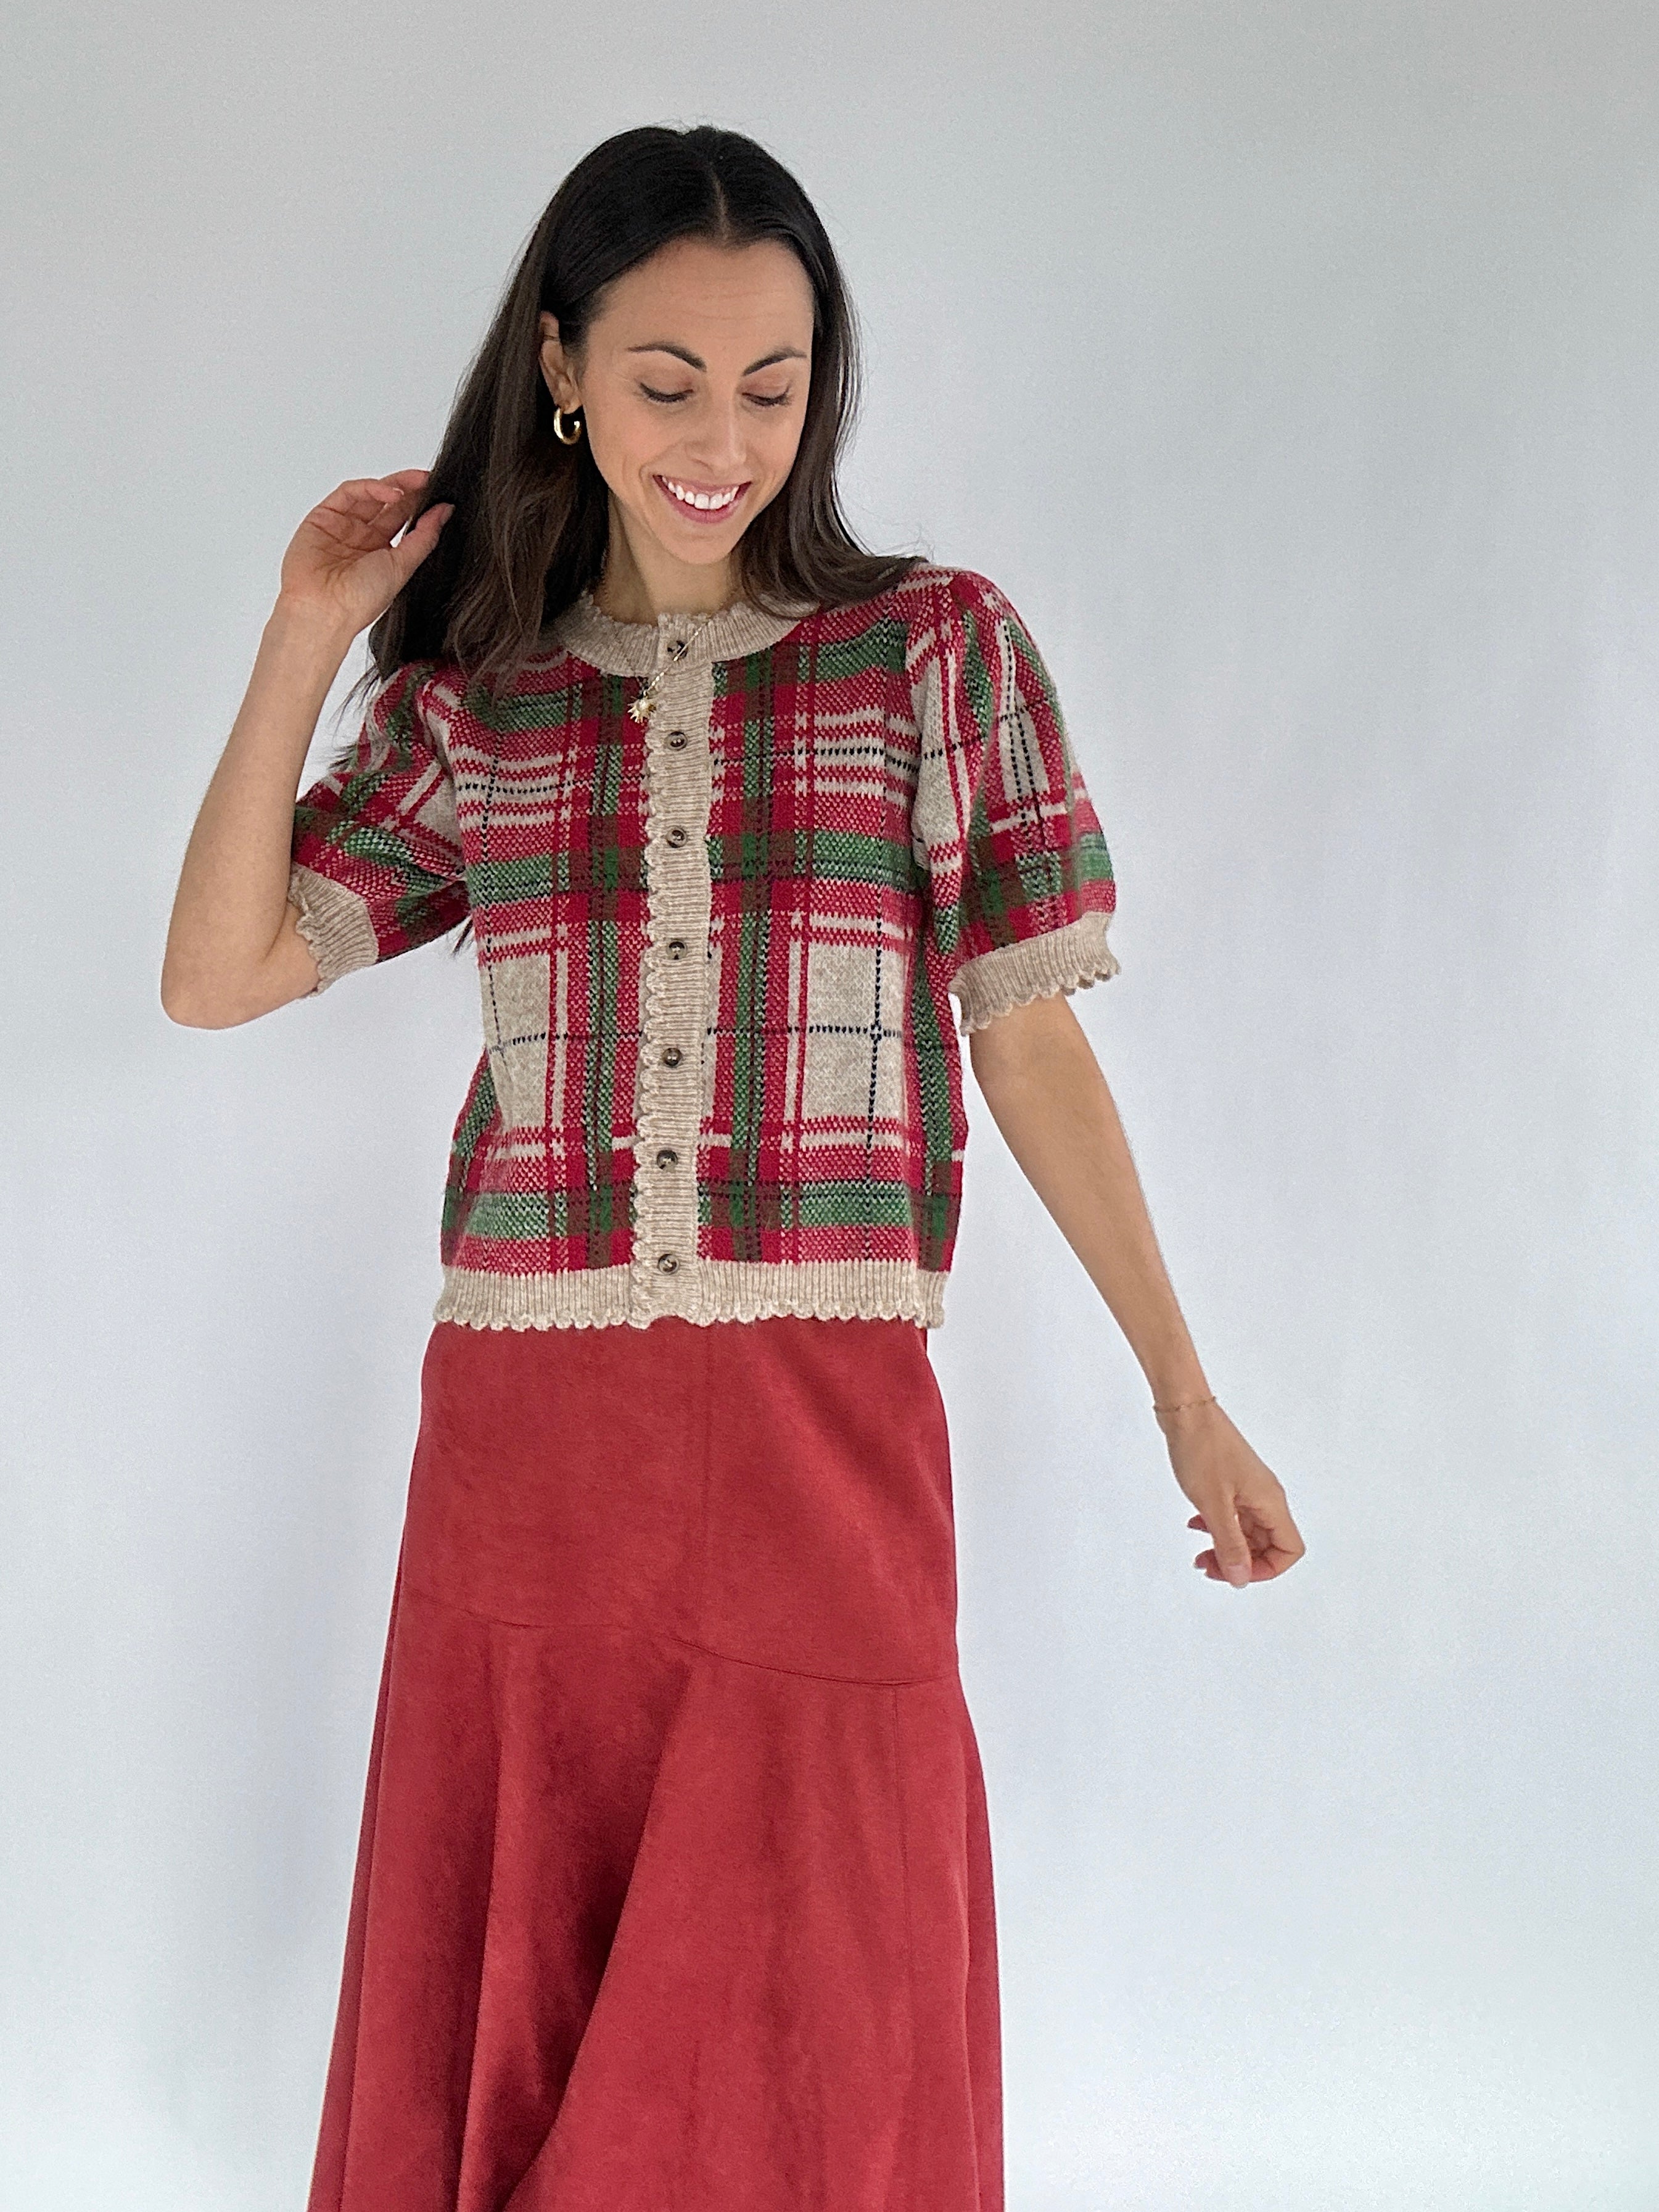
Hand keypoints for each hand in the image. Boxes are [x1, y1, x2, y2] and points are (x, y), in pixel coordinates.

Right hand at [274, 470, 453, 640]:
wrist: (324, 610)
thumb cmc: (359, 600)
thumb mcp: (403, 567)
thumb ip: (424, 537)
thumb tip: (445, 511)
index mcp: (382, 554)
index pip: (404, 520)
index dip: (421, 505)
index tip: (441, 493)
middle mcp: (362, 539)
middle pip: (388, 504)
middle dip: (410, 490)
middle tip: (429, 480)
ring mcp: (342, 526)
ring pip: (370, 494)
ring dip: (394, 485)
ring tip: (416, 483)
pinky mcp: (323, 516)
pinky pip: (349, 493)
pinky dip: (370, 487)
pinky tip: (391, 492)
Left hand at [1162, 1403, 1305, 1587]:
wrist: (1186, 1413)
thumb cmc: (1201, 1449)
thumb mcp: (1213, 1505)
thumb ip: (1228, 1544)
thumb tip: (1241, 1578)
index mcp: (1271, 1502)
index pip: (1289, 1550)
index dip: (1264, 1569)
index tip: (1233, 1572)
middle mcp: (1266, 1497)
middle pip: (1268, 1545)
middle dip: (1240, 1562)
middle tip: (1207, 1565)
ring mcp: (1250, 1489)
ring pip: (1248, 1533)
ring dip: (1226, 1547)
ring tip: (1199, 1553)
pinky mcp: (1233, 1482)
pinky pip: (1234, 1516)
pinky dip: (1218, 1528)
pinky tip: (1196, 1524)